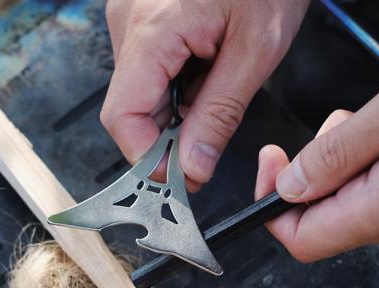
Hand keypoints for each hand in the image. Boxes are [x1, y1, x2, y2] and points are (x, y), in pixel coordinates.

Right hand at [101, 0, 308, 190]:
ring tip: (217, 84)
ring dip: (175, 108)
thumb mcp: (255, 50)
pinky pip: (148, 66)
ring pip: (140, 90)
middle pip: (130, 107)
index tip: (180, 179)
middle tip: (210, 142)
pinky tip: (206, 66)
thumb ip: (219, 114)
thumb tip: (192, 168)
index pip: (123, 118)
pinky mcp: (140, 15)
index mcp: (152, 31)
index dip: (148, 158)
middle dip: (167, 135)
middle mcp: (128, 23)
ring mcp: (129, 17)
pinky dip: (175, 83)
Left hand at [255, 46, 378, 261]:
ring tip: (376, 122)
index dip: (273, 206)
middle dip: (316, 170)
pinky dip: (374, 165)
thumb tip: (286, 188)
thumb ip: (330, 156)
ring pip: (355, 202)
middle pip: (326, 217)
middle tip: (340, 125)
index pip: (302, 240)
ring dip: (347, 162)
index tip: (272, 160)